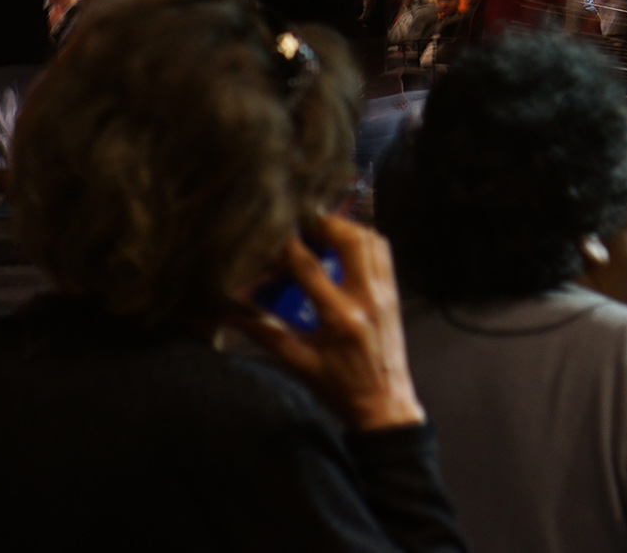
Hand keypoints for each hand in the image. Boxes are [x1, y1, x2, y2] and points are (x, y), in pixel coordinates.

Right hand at [229, 213, 424, 431]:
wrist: (384, 404)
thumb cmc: (339, 388)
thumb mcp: (299, 363)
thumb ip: (266, 333)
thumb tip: (230, 311)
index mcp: (340, 317)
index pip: (308, 268)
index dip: (286, 246)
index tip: (270, 233)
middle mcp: (367, 297)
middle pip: (351, 240)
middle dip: (324, 224)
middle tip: (301, 222)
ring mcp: (386, 292)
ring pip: (372, 241)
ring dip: (346, 228)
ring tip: (322, 230)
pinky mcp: (395, 293)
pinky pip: (383, 253)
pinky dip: (365, 240)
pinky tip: (346, 245)